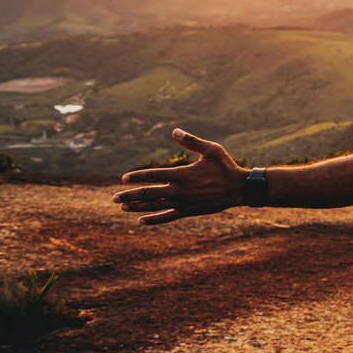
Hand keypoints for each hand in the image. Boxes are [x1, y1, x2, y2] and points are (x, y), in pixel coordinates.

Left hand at [113, 128, 247, 224]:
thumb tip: (174, 131)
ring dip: (137, 207)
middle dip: (130, 195)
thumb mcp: (211, 150)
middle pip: (149, 194)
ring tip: (123, 207)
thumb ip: (191, 142)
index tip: (124, 178)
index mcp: (183, 174)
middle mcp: (180, 190)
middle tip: (114, 197)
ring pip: (155, 206)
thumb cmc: (225, 166)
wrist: (238, 189)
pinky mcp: (188, 211)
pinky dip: (153, 220)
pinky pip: (167, 217)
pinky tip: (141, 221)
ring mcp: (183, 202)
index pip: (153, 175)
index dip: (137, 177)